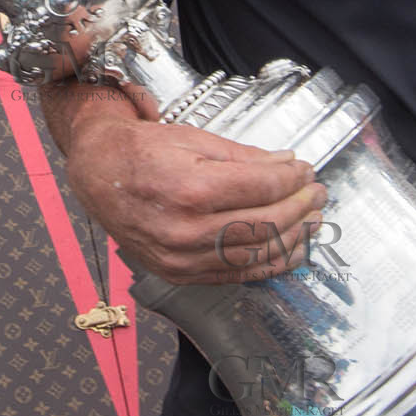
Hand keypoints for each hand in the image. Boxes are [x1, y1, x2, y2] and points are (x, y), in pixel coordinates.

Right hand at [59, 92, 325, 285]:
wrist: (97, 176)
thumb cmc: (142, 152)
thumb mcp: (193, 139)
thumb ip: (244, 157)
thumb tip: (287, 165)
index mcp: (191, 188)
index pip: (262, 188)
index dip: (292, 180)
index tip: (307, 171)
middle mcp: (185, 229)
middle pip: (264, 224)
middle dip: (299, 209)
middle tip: (318, 195)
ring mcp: (181, 257)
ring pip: (254, 255)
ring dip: (292, 239)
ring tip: (313, 223)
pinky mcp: (179, 274)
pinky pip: (234, 275)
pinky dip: (268, 265)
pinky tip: (290, 251)